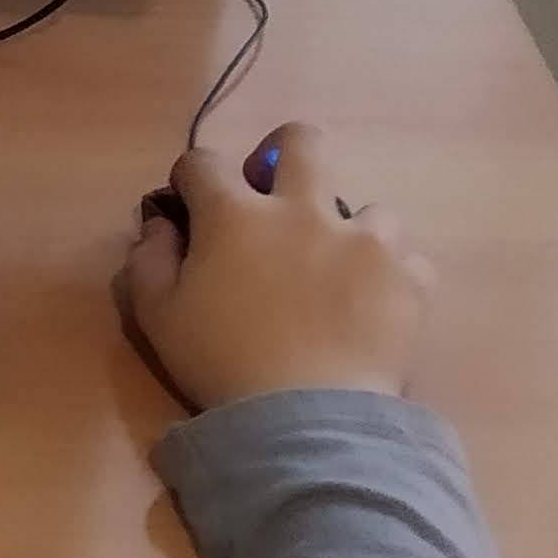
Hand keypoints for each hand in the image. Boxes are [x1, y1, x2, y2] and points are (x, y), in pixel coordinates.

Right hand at [114, 123, 431, 410]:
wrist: (307, 417)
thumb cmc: (221, 363)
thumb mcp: (157, 318)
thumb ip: (148, 261)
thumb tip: (162, 226)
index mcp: (236, 216)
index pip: (204, 162)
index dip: (191, 177)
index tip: (190, 203)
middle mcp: (304, 211)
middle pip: (303, 141)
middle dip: (282, 153)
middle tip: (274, 196)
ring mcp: (366, 240)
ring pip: (368, 206)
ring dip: (347, 232)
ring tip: (335, 273)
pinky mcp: (409, 277)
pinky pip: (407, 258)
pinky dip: (389, 274)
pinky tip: (372, 303)